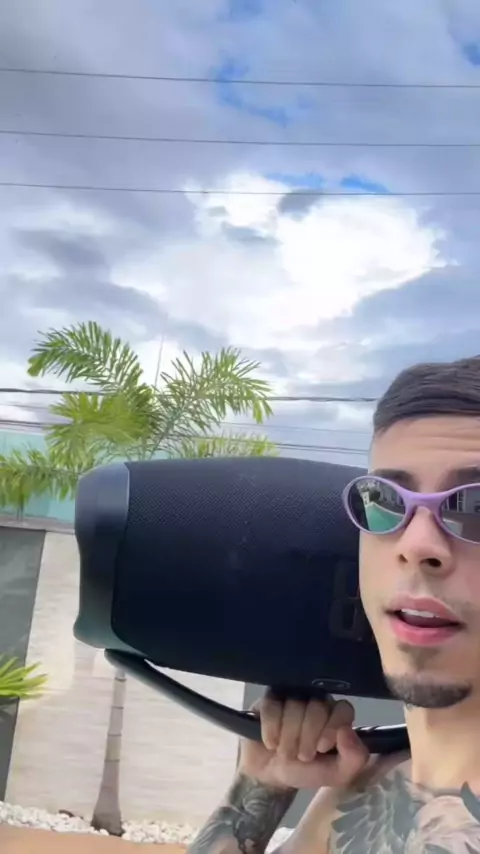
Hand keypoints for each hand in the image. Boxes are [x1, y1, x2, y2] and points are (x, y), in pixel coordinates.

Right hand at [238, 688, 369, 791]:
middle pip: (317, 707)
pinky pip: (272, 704)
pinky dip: (271, 729)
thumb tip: (347, 731)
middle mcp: (318, 700)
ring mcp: (293, 695)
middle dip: (307, 738)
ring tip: (285, 752)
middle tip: (301, 756)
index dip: (332, 727)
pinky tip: (271, 742)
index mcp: (337, 715)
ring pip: (295, 705)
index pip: (343, 708)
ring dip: (288, 737)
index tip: (322, 748)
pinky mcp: (270, 697)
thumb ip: (354, 758)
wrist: (270, 773)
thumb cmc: (306, 771)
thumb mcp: (336, 774)